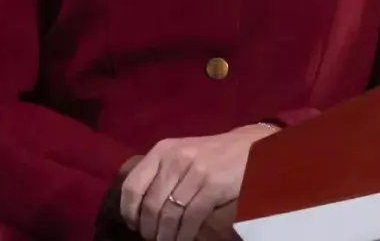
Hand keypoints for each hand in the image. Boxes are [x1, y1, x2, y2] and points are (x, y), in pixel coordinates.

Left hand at [120, 124, 276, 240]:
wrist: (250, 147)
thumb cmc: (212, 155)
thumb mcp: (181, 154)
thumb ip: (160, 173)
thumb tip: (138, 209)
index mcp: (162, 150)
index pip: (132, 186)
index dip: (129, 211)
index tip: (134, 225)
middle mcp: (175, 158)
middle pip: (151, 205)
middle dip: (149, 229)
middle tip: (153, 238)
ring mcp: (195, 171)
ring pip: (170, 214)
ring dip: (166, 235)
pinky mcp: (213, 185)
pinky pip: (191, 218)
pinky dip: (184, 234)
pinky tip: (184, 239)